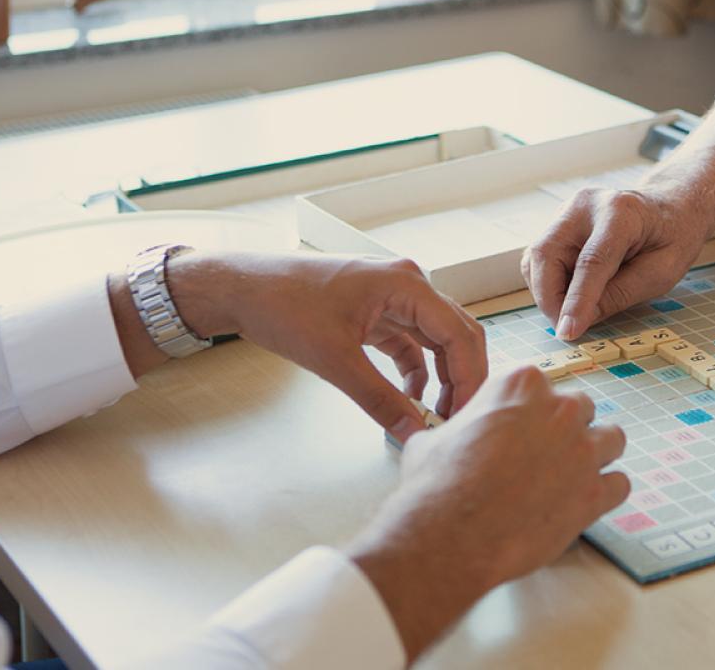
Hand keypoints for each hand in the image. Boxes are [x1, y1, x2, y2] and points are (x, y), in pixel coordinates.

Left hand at [167, 252, 485, 440]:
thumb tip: (412, 431)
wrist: (244, 288)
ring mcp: (393, 296)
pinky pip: (411, 341)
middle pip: (455, 334)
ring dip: (441, 375)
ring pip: (436, 339)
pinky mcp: (377, 309)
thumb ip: (379, 399)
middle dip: (462, 378)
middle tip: (458, 420)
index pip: (459, 334)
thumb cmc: (284, 307)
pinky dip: (415, 370)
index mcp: (406, 284)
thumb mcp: (335, 361)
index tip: (468, 415)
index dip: (470, 377)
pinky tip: (408, 398)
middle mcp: (408, 284)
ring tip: (436, 415)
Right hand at [346, 366, 628, 660]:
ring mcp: (582, 450)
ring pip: (612, 439)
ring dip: (595, 455)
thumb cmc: (436, 485)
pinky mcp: (594, 493)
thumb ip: (459, 428)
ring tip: (571, 477)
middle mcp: (559, 409)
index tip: (518, 432)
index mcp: (521, 384)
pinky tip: (582, 504)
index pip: (540, 386)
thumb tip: (450, 438)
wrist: (449, 534)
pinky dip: (605, 494)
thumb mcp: (435, 438)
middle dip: (565, 430)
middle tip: (542, 457)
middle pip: (581, 408)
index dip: (529, 411)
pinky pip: (620, 484)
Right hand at [522, 185, 710, 340]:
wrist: (669, 207)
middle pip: (548, 254)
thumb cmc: (671, 238)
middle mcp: (585, 205)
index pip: (590, 261)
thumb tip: (581, 319)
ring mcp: (567, 210)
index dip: (576, 301)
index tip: (568, 333)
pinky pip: (539, 258)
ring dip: (547, 292)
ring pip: (536, 257)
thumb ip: (621, 294)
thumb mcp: (662, 273)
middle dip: (550, 298)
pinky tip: (571, 292)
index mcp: (621, 213)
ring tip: (574, 309)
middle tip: (567, 329)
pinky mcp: (557, 222)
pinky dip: (548, 282)